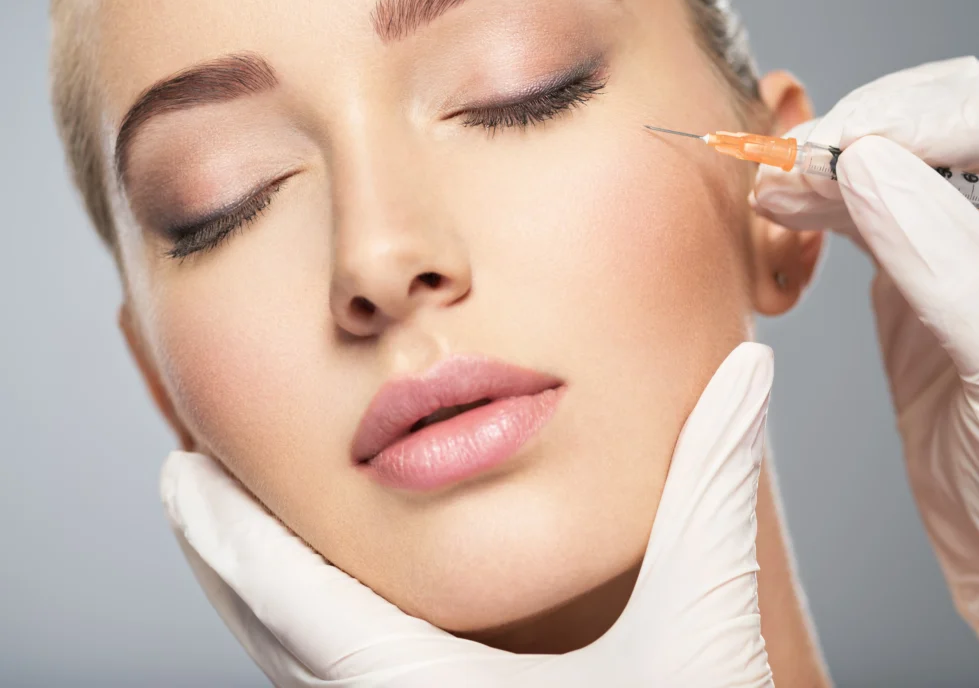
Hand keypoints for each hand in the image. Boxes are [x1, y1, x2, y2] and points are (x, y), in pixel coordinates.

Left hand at [161, 343, 776, 686]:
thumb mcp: (703, 621)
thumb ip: (715, 489)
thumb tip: (747, 370)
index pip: (300, 605)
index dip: (235, 538)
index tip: (180, 475)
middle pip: (275, 638)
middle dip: (225, 557)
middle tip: (186, 484)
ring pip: (299, 671)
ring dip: (261, 596)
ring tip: (236, 534)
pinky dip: (305, 637)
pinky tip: (320, 610)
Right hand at [751, 56, 978, 685]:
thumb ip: (952, 267)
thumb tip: (872, 169)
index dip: (940, 111)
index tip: (859, 140)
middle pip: (956, 124)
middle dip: (877, 128)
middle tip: (804, 158)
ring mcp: (972, 245)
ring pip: (902, 163)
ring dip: (834, 162)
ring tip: (775, 180)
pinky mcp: (920, 277)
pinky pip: (868, 215)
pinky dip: (820, 205)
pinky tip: (783, 205)